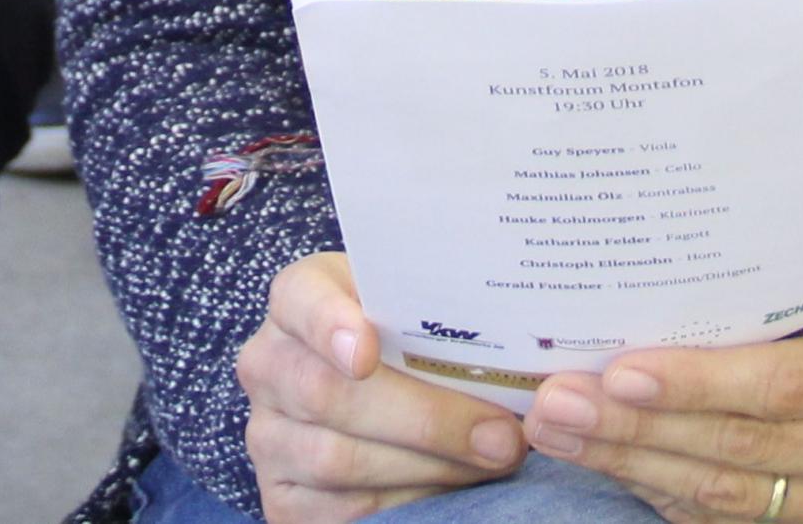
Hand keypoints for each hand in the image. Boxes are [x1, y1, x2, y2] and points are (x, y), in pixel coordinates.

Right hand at [234, 251, 526, 518]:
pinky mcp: (283, 499)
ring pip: (338, 459)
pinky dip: (407, 502)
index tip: (366, 350)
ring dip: (428, 467)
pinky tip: (450, 490)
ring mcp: (268, 436)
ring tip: (490, 461)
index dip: (328, 324)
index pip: (298, 299)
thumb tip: (534, 366)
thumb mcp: (420, 315)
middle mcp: (268, 364)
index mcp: (298, 301)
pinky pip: (342, 511)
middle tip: (500, 434)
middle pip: (329, 393)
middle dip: (424, 419)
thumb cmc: (410, 346)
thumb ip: (451, 323)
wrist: (374, 400)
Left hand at [521, 301, 802, 523]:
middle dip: (638, 426)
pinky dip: (660, 491)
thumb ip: (743, 303)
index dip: (696, 383)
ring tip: (559, 432)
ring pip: (727, 493)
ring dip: (631, 462)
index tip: (617, 372)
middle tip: (558, 405)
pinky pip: (728, 520)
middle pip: (742, 446)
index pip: (779, 384)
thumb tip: (617, 302)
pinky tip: (604, 461)